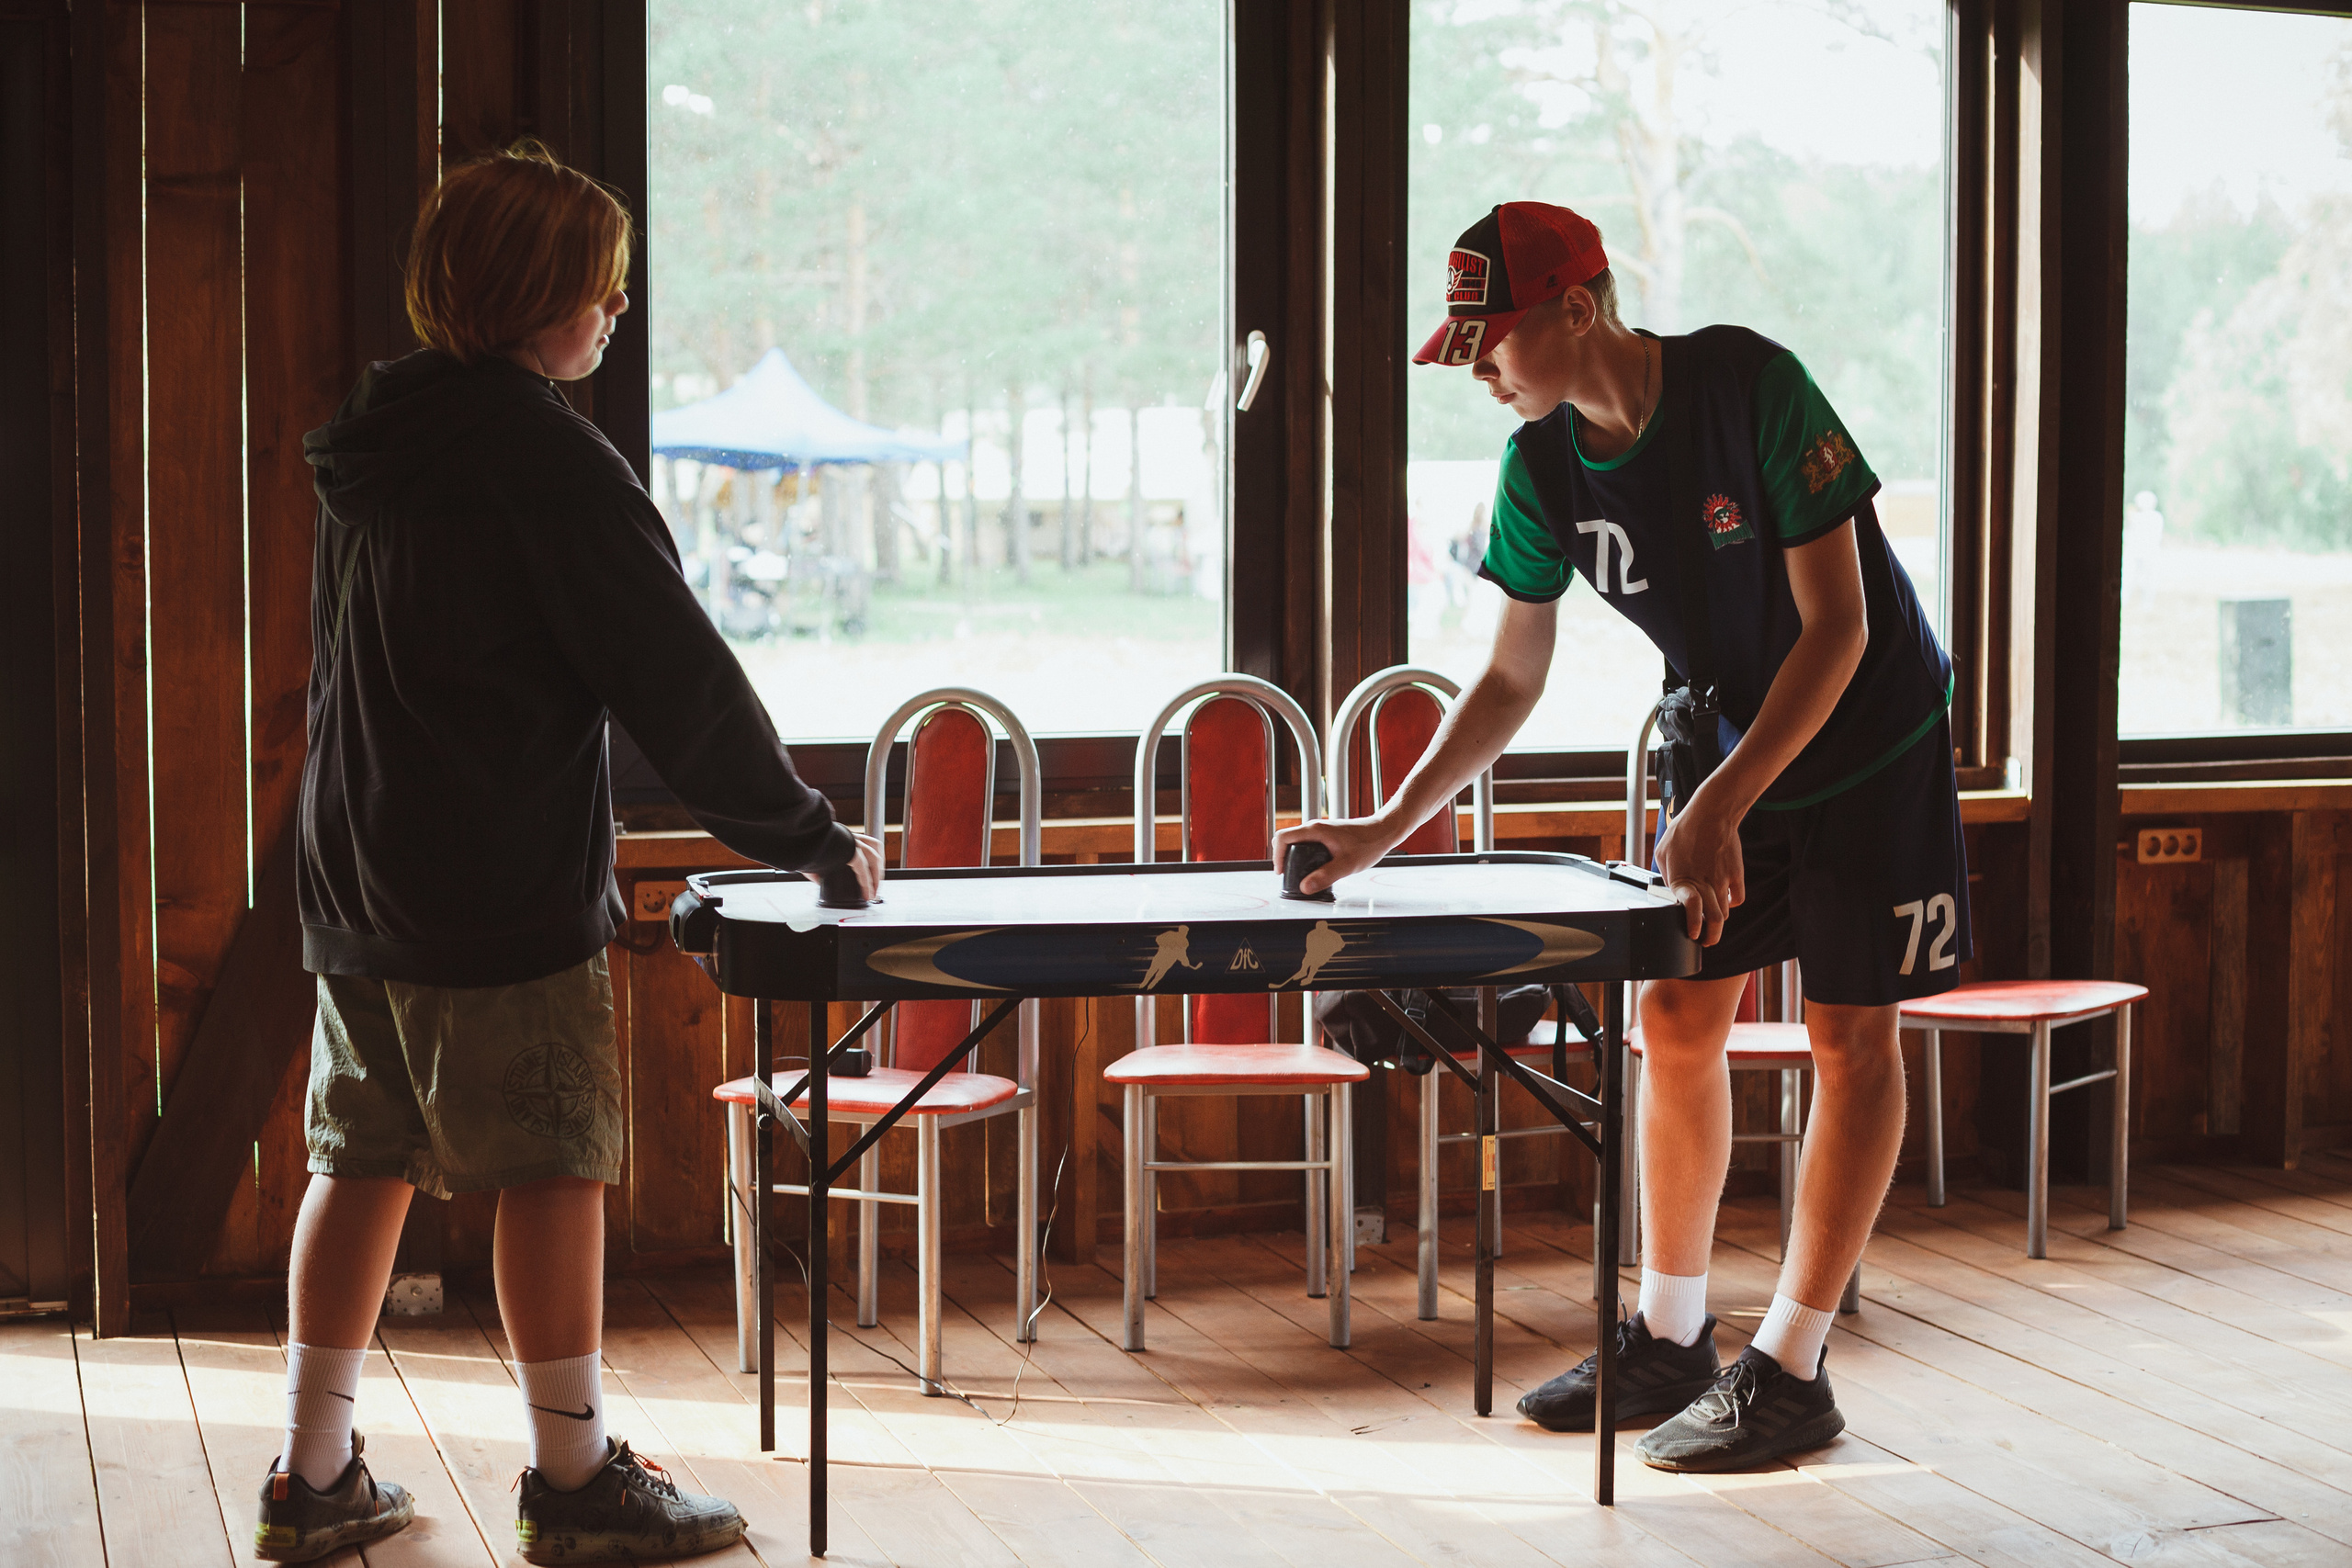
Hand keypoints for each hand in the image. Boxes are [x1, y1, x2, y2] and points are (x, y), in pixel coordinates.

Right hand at [805, 832, 884, 899]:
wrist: (799, 836)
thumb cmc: (803, 844)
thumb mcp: (812, 857)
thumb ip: (816, 869)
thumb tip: (818, 880)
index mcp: (844, 836)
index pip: (866, 843)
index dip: (873, 858)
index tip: (873, 874)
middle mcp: (850, 836)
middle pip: (875, 847)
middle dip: (879, 868)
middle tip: (876, 885)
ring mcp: (851, 841)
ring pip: (874, 857)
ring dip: (876, 876)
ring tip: (874, 892)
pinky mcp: (849, 849)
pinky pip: (862, 868)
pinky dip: (866, 882)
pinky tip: (866, 893)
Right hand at [1272, 816, 1400, 895]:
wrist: (1384, 831)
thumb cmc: (1369, 843)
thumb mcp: (1347, 864)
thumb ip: (1326, 876)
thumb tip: (1305, 887)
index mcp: (1315, 830)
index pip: (1282, 837)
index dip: (1277, 855)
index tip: (1281, 871)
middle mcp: (1315, 828)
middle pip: (1286, 839)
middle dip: (1282, 857)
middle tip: (1289, 875)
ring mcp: (1320, 831)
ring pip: (1297, 842)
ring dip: (1293, 857)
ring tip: (1300, 874)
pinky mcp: (1327, 835)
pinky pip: (1307, 844)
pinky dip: (1304, 856)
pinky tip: (1314, 868)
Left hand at [1654, 800, 1743, 946]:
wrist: (1711, 814)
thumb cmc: (1684, 831)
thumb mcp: (1663, 853)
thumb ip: (1666, 876)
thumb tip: (1671, 891)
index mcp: (1683, 879)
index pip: (1691, 910)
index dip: (1693, 926)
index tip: (1693, 935)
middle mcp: (1704, 883)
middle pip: (1715, 920)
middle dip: (1710, 936)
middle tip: (1706, 941)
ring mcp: (1722, 880)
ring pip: (1724, 913)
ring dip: (1718, 921)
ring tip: (1712, 922)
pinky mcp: (1736, 874)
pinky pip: (1737, 899)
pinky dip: (1731, 903)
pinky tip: (1725, 900)